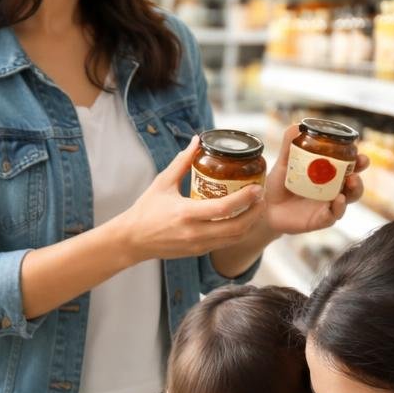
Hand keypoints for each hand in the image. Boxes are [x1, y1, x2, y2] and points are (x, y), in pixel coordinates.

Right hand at [106, 136, 266, 262]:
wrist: (131, 240)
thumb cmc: (145, 210)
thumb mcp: (162, 183)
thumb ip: (182, 162)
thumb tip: (196, 141)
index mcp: (186, 213)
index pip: (224, 208)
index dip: (245, 198)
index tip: (257, 187)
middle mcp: (194, 232)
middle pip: (237, 227)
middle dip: (255, 213)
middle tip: (262, 198)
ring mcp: (197, 245)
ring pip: (234, 238)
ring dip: (250, 224)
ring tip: (256, 208)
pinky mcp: (197, 252)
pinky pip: (225, 243)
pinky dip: (238, 232)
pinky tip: (242, 219)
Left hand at [262, 123, 370, 235]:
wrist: (264, 209)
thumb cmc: (278, 185)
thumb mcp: (284, 164)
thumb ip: (289, 146)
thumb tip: (296, 125)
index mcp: (328, 174)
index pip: (349, 164)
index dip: (357, 158)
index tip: (357, 151)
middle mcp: (332, 189)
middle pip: (354, 181)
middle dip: (360, 172)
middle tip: (360, 163)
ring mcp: (328, 205)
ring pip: (350, 198)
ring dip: (355, 189)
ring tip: (351, 181)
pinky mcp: (320, 219)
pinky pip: (334, 215)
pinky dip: (339, 208)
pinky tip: (338, 200)